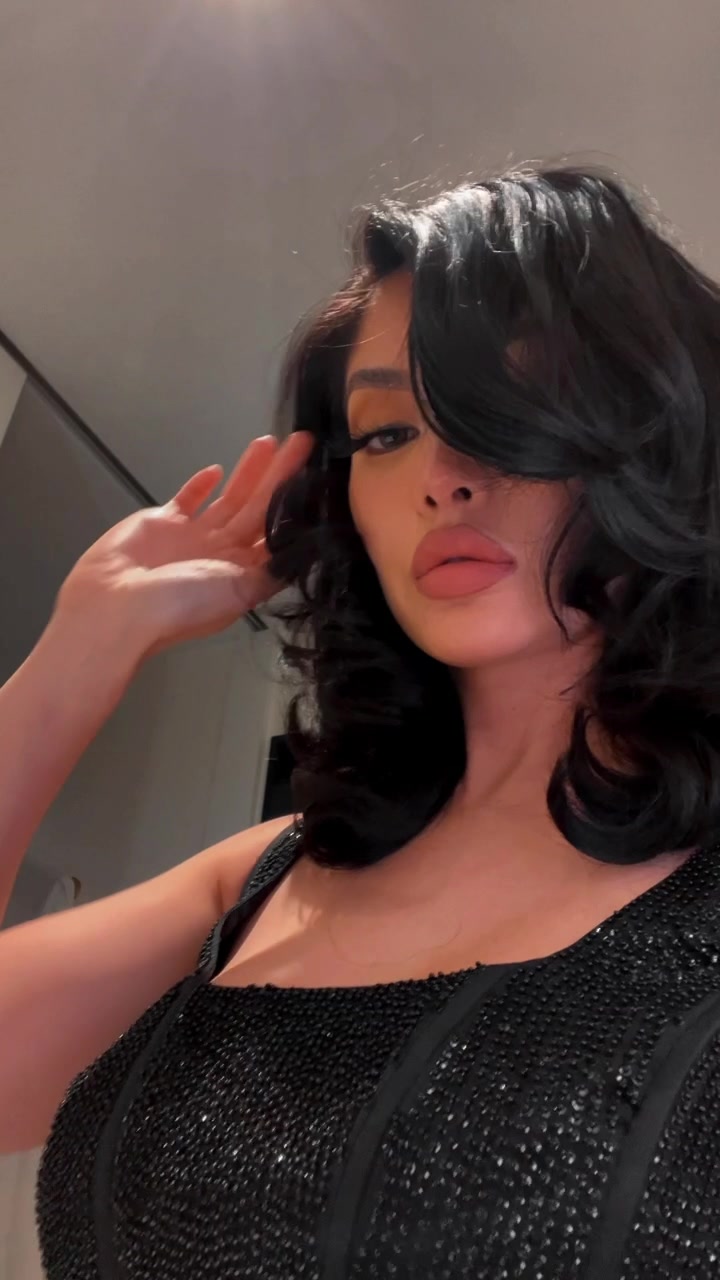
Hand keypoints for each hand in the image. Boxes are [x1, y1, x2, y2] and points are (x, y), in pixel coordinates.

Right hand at [54, 432, 313, 662]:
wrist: (120, 604)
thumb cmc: (182, 602)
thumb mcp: (240, 592)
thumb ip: (271, 570)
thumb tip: (304, 556)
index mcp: (243, 575)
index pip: (278, 534)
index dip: (296, 507)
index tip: (316, 479)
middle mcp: (222, 555)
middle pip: (259, 510)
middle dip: (280, 477)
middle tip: (302, 443)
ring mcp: (193, 538)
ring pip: (230, 498)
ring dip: (249, 472)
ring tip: (269, 443)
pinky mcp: (163, 522)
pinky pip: (188, 500)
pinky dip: (200, 485)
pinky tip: (218, 469)